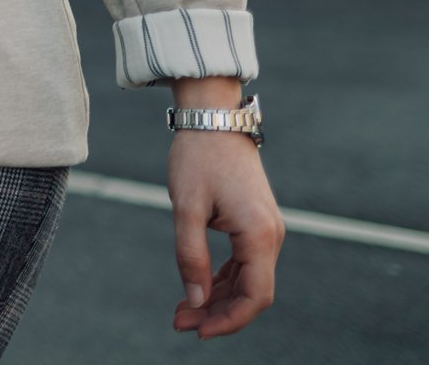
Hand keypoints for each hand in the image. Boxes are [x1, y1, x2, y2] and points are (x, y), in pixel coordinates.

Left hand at [166, 86, 282, 338]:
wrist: (214, 119)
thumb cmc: (198, 158)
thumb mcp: (186, 208)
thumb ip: (190, 256)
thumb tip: (195, 300)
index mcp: (259, 235)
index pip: (254, 296)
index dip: (228, 320)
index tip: (197, 331)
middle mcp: (271, 236)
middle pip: (252, 293)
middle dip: (218, 313)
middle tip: (180, 323)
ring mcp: (265, 230)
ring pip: (247, 280)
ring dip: (218, 299)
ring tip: (183, 311)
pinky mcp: (254, 224)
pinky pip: (243, 263)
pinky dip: (222, 280)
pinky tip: (198, 289)